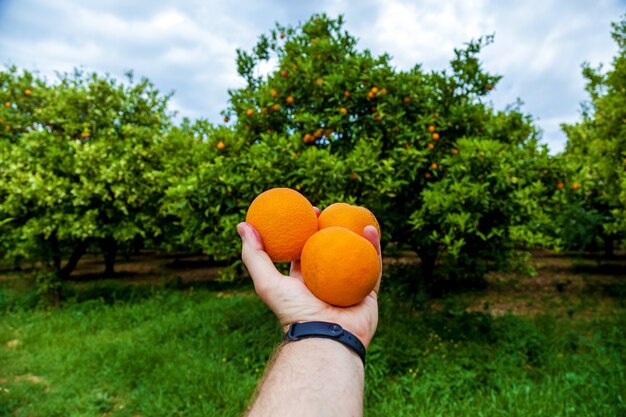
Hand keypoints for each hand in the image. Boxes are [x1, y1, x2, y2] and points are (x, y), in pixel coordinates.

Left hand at [237, 220, 381, 347]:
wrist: (324, 339)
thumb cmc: (294, 312)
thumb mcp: (267, 281)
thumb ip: (254, 255)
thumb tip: (242, 225)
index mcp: (304, 280)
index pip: (305, 249)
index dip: (307, 229)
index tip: (309, 209)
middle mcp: (326, 282)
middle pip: (331, 249)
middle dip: (333, 228)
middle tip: (333, 209)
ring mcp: (348, 287)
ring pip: (355, 255)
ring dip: (356, 234)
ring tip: (355, 214)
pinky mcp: (367, 293)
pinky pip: (373, 267)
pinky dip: (373, 248)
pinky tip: (371, 228)